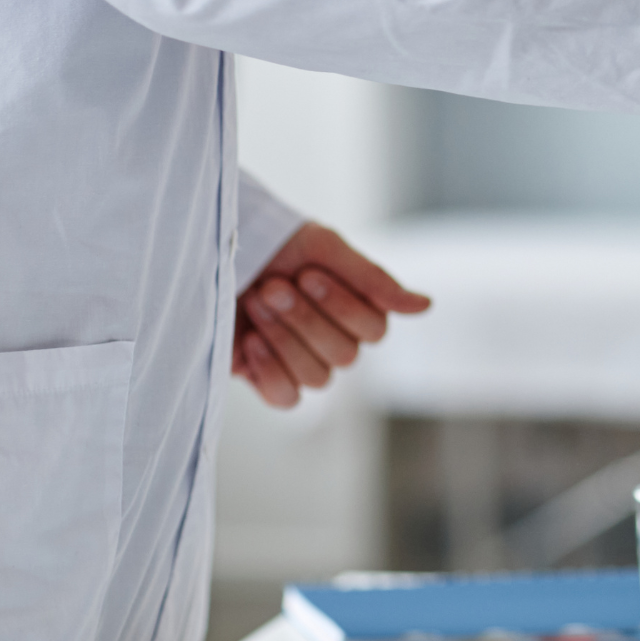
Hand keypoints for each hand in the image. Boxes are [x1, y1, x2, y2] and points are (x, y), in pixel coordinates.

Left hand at [233, 223, 430, 407]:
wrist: (213, 250)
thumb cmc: (273, 242)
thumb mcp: (324, 248)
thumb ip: (374, 280)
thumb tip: (426, 306)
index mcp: (356, 309)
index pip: (373, 331)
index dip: (340, 306)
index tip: (307, 273)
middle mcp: (334, 340)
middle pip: (345, 356)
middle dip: (305, 319)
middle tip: (273, 286)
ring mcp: (301, 362)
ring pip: (318, 378)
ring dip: (283, 338)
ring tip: (256, 302)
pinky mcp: (267, 379)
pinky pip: (287, 398)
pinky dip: (269, 369)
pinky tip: (249, 340)